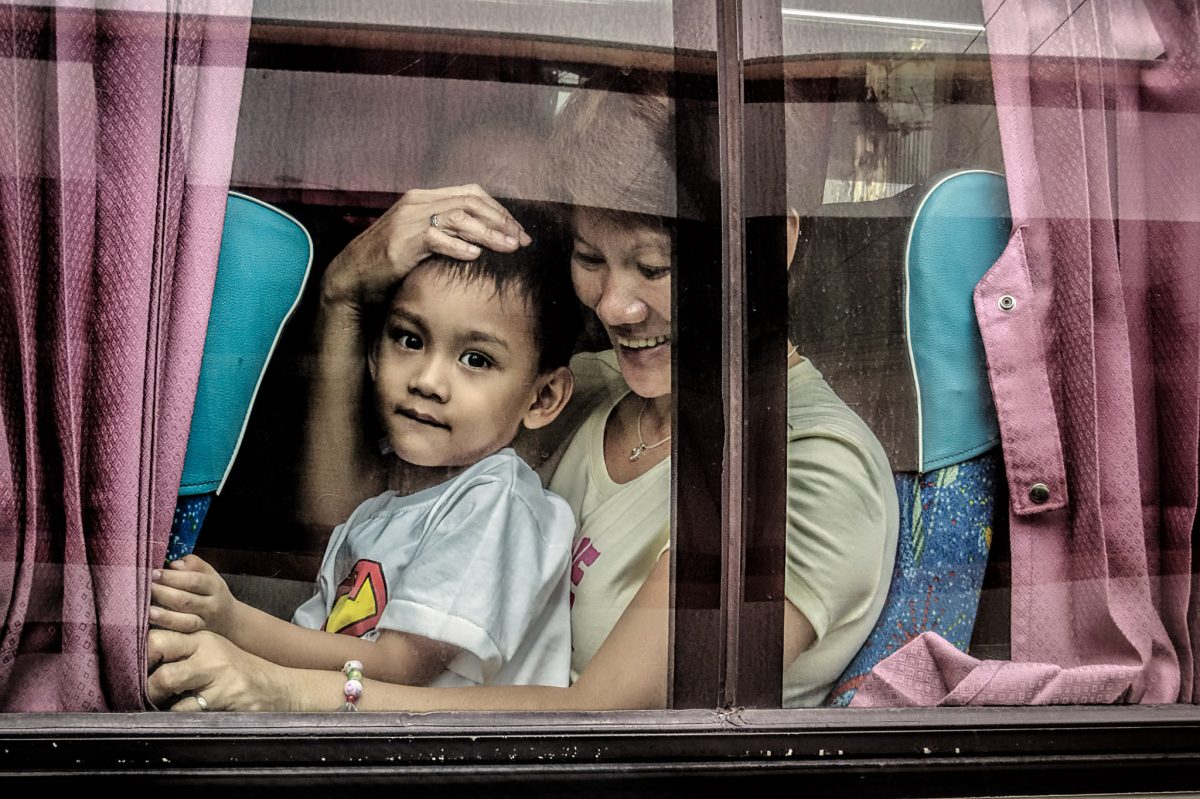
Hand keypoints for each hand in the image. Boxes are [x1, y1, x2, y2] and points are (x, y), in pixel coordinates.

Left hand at [148, 629, 292, 711]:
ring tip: (158, 705)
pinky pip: (185, 708)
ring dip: (155, 697)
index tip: (134, 671)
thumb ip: (183, 655)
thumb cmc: (238, 674)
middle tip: (142, 691)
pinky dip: (176, 715)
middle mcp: (208, 649)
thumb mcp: (213, 655)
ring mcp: (216, 672)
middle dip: (142, 673)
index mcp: (202, 638)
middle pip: (156, 648)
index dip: (139, 653)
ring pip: (166, 679)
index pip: (158, 634)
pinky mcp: (223, 695)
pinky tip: (181, 716)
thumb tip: (140, 666)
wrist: (276, 688)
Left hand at [150, 555, 238, 636]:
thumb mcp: (210, 574)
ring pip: (184, 621)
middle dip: (163, 593)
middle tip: (144, 588)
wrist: (229, 621)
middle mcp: (210, 606)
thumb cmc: (212, 593)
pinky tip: (152, 626)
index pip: (194, 580)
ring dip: (164, 616)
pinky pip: (180, 635)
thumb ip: (194, 565)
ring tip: (146, 610)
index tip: (153, 573)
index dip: (172, 577)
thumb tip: (173, 564)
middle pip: (185, 600)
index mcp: (214, 586)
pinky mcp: (195, 637)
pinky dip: (166, 630)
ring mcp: (203, 623)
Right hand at [321, 184, 530, 311]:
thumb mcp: (420, 240)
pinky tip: (475, 255)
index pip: (471, 194)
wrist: (351, 277)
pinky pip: (437, 238)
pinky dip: (459, 246)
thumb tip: (481, 239)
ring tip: (508, 248)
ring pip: (459, 218)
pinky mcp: (402, 242)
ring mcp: (408, 221)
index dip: (499, 210)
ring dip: (489, 233)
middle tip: (521, 240)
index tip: (518, 231)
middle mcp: (417, 203)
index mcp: (423, 199)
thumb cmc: (389, 263)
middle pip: (471, 202)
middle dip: (501, 221)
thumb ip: (445, 232)